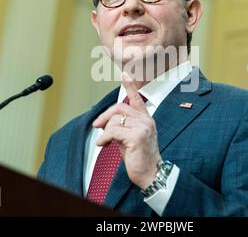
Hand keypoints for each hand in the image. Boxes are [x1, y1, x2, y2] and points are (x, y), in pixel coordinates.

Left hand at [92, 72, 161, 188]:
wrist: (151, 174)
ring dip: (105, 132)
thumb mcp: (130, 138)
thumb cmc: (139, 158)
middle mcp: (146, 121)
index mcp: (146, 119)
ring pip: (115, 121)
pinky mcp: (137, 137)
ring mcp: (143, 128)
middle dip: (105, 116)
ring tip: (105, 142)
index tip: (124, 74)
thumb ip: (123, 126)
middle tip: (96, 126)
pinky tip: (103, 144)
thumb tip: (106, 122)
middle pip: (120, 108)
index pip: (137, 99)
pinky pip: (113, 131)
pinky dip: (104, 138)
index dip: (130, 86)